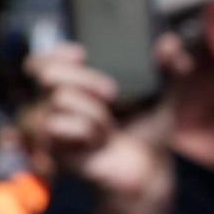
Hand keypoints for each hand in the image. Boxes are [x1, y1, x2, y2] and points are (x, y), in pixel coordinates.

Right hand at [29, 44, 173, 204]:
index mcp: (74, 86)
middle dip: (85, 79)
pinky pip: (60, 126)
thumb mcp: (162, 96)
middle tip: (113, 94)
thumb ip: (169, 68)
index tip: (83, 54)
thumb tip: (170, 42)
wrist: (148, 171)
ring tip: (109, 129)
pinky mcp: (52, 149)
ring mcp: (52, 128)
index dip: (57, 53)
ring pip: (60, 99)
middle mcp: (57, 105)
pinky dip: (87, 132)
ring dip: (95, 113)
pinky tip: (97, 144)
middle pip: (48, 73)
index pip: (43, 61)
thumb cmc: (147, 133)